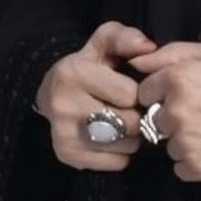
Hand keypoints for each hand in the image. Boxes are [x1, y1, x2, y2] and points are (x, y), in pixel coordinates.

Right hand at [34, 20, 157, 171]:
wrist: (52, 91)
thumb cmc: (88, 63)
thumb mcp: (104, 40)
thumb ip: (126, 37)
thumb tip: (148, 47)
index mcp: (74, 74)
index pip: (129, 94)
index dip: (139, 92)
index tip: (134, 88)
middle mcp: (64, 106)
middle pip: (128, 123)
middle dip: (138, 115)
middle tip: (133, 108)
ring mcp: (64, 135)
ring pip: (124, 145)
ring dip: (133, 135)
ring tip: (124, 120)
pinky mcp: (68, 156)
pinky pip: (115, 163)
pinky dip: (122, 152)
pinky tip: (114, 136)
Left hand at [129, 38, 200, 184]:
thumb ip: (174, 52)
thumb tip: (136, 61)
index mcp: (179, 79)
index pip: (145, 90)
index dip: (163, 89)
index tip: (185, 90)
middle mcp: (178, 114)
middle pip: (155, 118)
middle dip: (173, 113)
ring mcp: (188, 145)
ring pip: (168, 144)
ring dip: (184, 138)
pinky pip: (181, 167)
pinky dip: (195, 159)